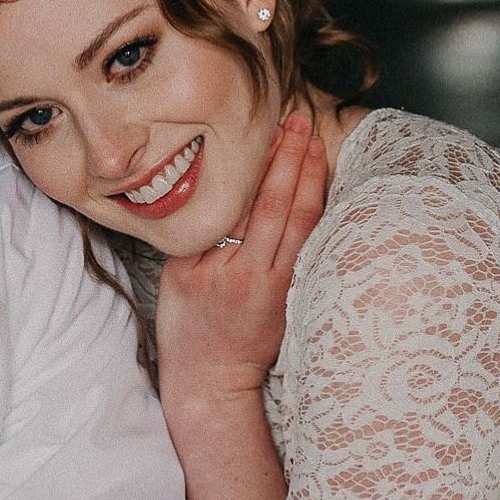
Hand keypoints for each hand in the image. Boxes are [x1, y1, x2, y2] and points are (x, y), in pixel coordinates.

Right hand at [155, 111, 327, 412]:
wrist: (212, 379)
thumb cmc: (189, 326)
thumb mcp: (181, 275)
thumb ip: (204, 232)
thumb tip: (226, 187)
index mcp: (235, 270)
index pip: (258, 204)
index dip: (273, 162)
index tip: (279, 128)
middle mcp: (265, 276)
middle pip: (288, 207)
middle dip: (297, 159)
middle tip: (302, 121)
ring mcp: (286, 286)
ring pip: (306, 223)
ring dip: (312, 179)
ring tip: (314, 143)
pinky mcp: (296, 294)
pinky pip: (309, 243)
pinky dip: (314, 209)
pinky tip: (317, 184)